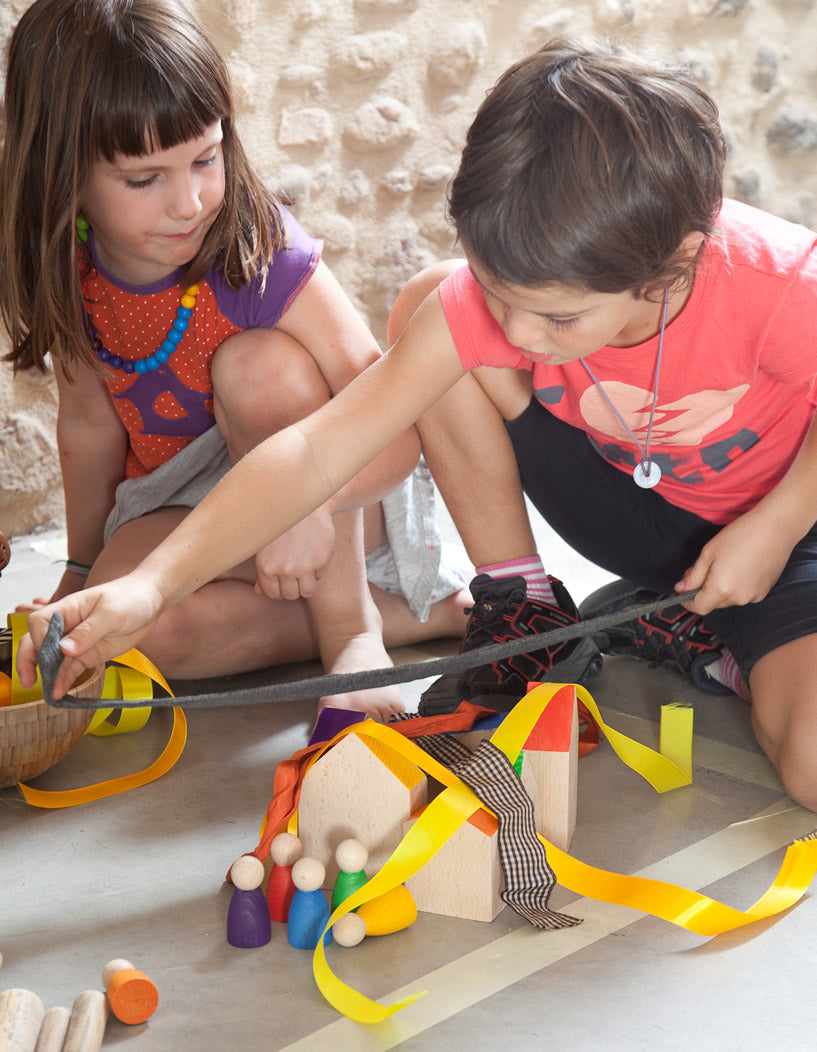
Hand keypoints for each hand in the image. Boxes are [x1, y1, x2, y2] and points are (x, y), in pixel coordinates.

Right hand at [16, 571, 164, 700]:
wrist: (151, 602)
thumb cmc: (130, 597)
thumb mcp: (111, 613)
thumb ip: (88, 631)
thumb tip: (65, 648)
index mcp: (68, 608)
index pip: (40, 623)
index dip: (40, 639)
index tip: (50, 652)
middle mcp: (67, 626)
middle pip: (37, 642)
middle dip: (29, 661)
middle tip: (29, 680)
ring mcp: (76, 642)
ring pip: (52, 660)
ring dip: (48, 676)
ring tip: (50, 694)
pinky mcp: (87, 655)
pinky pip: (70, 670)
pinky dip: (64, 681)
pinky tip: (61, 693)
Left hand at [254, 505, 335, 600]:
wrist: (307, 504)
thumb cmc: (283, 524)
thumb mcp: (266, 546)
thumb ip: (263, 571)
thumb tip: (258, 592)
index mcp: (265, 566)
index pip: (272, 594)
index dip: (280, 590)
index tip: (284, 581)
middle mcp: (282, 569)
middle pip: (290, 595)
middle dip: (294, 587)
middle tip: (297, 572)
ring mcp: (302, 567)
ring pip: (307, 592)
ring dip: (307, 583)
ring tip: (306, 568)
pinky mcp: (320, 561)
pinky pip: (320, 577)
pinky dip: (318, 570)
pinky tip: (314, 553)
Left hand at [675, 506, 794, 615]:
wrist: (774, 528)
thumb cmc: (740, 536)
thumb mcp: (708, 553)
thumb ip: (694, 575)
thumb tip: (681, 588)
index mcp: (721, 589)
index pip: (699, 607)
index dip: (687, 602)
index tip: (682, 592)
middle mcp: (738, 598)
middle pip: (714, 603)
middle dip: (705, 591)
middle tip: (704, 569)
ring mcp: (753, 596)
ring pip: (729, 599)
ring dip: (722, 589)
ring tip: (726, 565)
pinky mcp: (764, 592)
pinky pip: (743, 594)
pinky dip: (737, 586)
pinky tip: (740, 568)